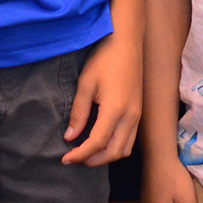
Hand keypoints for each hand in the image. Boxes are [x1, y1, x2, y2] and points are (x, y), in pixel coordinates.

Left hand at [62, 33, 141, 165]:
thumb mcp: (85, 84)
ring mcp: (137, 114)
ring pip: (124, 149)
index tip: (64, 158)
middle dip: (93, 160)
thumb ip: (78, 113)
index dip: (80, 155)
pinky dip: (115, 147)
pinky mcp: (138, 111)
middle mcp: (131, 116)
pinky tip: (101, 140)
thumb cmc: (104, 58)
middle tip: (74, 157)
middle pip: (114, 153)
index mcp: (116, 109)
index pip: (97, 143)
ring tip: (87, 151)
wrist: (127, 41)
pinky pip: (129, 139)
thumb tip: (70, 137)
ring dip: (106, 156)